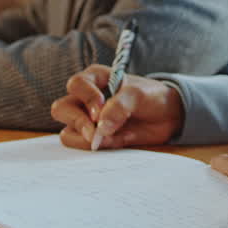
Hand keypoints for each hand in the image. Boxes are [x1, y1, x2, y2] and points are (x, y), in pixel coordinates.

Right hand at [50, 65, 184, 149]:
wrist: (166, 116)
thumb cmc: (150, 97)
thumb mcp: (139, 95)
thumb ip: (120, 106)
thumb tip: (101, 128)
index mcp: (94, 78)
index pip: (76, 84)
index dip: (86, 97)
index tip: (101, 106)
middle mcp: (85, 98)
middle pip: (61, 109)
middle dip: (78, 121)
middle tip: (96, 130)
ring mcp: (87, 120)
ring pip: (67, 132)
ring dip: (83, 138)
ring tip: (107, 138)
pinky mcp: (94, 138)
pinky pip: (81, 146)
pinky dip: (92, 148)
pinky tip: (112, 142)